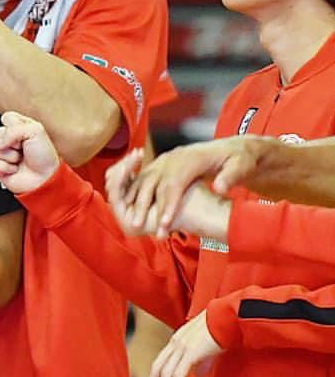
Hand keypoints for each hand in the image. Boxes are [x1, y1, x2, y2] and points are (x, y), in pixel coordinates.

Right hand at [0, 111, 59, 194]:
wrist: (45, 179)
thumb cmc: (44, 157)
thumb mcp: (36, 131)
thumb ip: (14, 129)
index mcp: (22, 128)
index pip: (7, 118)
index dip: (13, 126)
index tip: (24, 133)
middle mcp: (12, 140)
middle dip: (11, 142)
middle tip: (23, 149)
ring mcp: (5, 154)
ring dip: (10, 156)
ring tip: (20, 160)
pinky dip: (3, 167)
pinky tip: (14, 169)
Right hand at [114, 138, 254, 235]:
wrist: (232, 150)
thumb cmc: (239, 161)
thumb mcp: (242, 166)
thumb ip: (231, 177)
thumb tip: (219, 188)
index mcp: (192, 158)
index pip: (175, 183)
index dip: (168, 203)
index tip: (164, 223)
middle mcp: (174, 157)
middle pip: (154, 182)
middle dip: (146, 206)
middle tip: (139, 226)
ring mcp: (165, 160)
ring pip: (145, 181)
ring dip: (137, 201)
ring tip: (133, 223)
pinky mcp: (162, 164)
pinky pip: (144, 179)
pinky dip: (136, 194)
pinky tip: (133, 210)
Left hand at [146, 310, 222, 376]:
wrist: (228, 319)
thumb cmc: (221, 332)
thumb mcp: (207, 349)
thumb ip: (201, 362)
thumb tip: (197, 375)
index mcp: (177, 340)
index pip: (160, 362)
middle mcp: (175, 343)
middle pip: (157, 368)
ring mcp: (182, 347)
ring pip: (166, 374)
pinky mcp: (191, 352)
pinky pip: (178, 374)